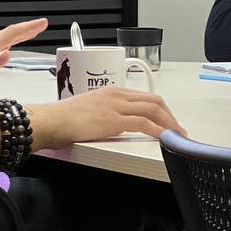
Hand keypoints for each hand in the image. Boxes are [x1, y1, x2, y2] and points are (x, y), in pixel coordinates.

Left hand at [0, 18, 47, 89]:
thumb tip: (9, 53)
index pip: (11, 35)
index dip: (28, 29)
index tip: (42, 23)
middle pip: (9, 33)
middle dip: (27, 28)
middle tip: (42, 24)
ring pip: (2, 37)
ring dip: (18, 33)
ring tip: (29, 31)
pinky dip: (6, 40)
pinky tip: (5, 44)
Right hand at [26, 86, 186, 151]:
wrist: (52, 120)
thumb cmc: (64, 118)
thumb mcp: (89, 109)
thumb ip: (103, 112)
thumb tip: (111, 123)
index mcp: (112, 91)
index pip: (144, 97)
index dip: (160, 109)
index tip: (167, 120)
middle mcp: (118, 95)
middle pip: (154, 101)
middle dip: (169, 115)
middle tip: (177, 128)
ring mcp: (117, 106)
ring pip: (154, 110)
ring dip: (169, 123)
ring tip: (178, 135)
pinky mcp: (115, 120)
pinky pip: (145, 124)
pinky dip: (159, 131)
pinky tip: (166, 139)